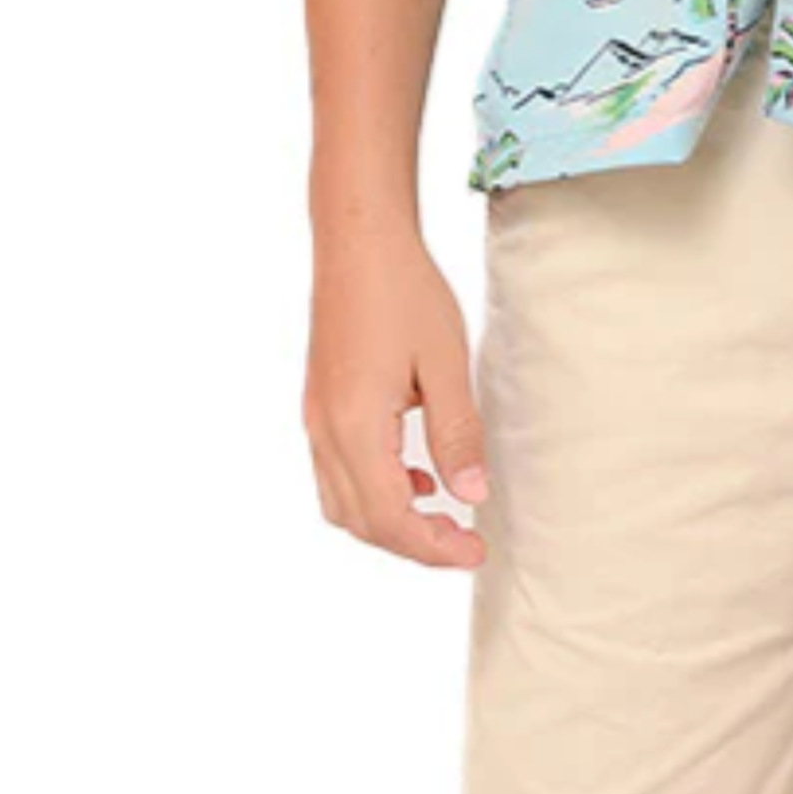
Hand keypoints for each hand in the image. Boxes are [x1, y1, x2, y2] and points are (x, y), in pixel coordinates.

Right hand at [304, 239, 488, 568]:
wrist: (358, 241)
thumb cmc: (405, 293)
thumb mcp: (445, 363)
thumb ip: (457, 433)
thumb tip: (471, 496)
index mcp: (355, 426)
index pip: (390, 517)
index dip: (433, 546)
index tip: (476, 551)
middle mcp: (325, 431)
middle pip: (362, 521)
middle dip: (413, 542)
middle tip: (464, 542)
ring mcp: (316, 419)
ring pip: (342, 503)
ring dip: (389, 521)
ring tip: (441, 514)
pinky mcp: (320, 404)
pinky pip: (337, 472)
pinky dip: (373, 490)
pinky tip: (415, 472)